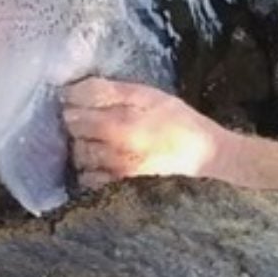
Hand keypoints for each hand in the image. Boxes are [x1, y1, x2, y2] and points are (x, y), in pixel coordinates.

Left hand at [61, 78, 227, 188]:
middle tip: (90, 116)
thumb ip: (111, 91)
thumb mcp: (149, 95)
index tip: (78, 98)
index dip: (73, 101)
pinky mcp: (119, 187)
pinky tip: (102, 160)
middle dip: (76, 121)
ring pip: (78, 155)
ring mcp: (115, 172)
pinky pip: (88, 179)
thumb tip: (74, 90)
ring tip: (97, 138)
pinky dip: (89, 169)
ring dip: (81, 144)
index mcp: (120, 124)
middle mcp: (113, 151)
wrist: (204, 155)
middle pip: (73, 132)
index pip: (74, 110)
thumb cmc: (178, 120)